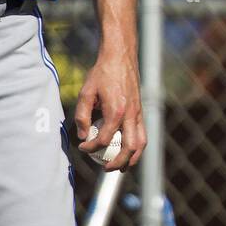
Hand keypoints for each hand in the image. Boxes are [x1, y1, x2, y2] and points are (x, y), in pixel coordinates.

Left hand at [75, 50, 146, 170]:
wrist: (121, 56)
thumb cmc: (102, 73)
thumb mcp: (86, 92)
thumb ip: (82, 116)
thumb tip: (83, 136)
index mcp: (116, 111)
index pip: (104, 139)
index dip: (91, 147)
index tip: (82, 147)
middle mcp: (130, 114)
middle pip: (129, 148)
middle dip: (118, 163)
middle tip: (105, 169)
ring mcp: (138, 112)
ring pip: (141, 143)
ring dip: (133, 158)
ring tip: (122, 167)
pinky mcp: (141, 110)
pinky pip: (142, 133)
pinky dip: (136, 146)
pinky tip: (127, 149)